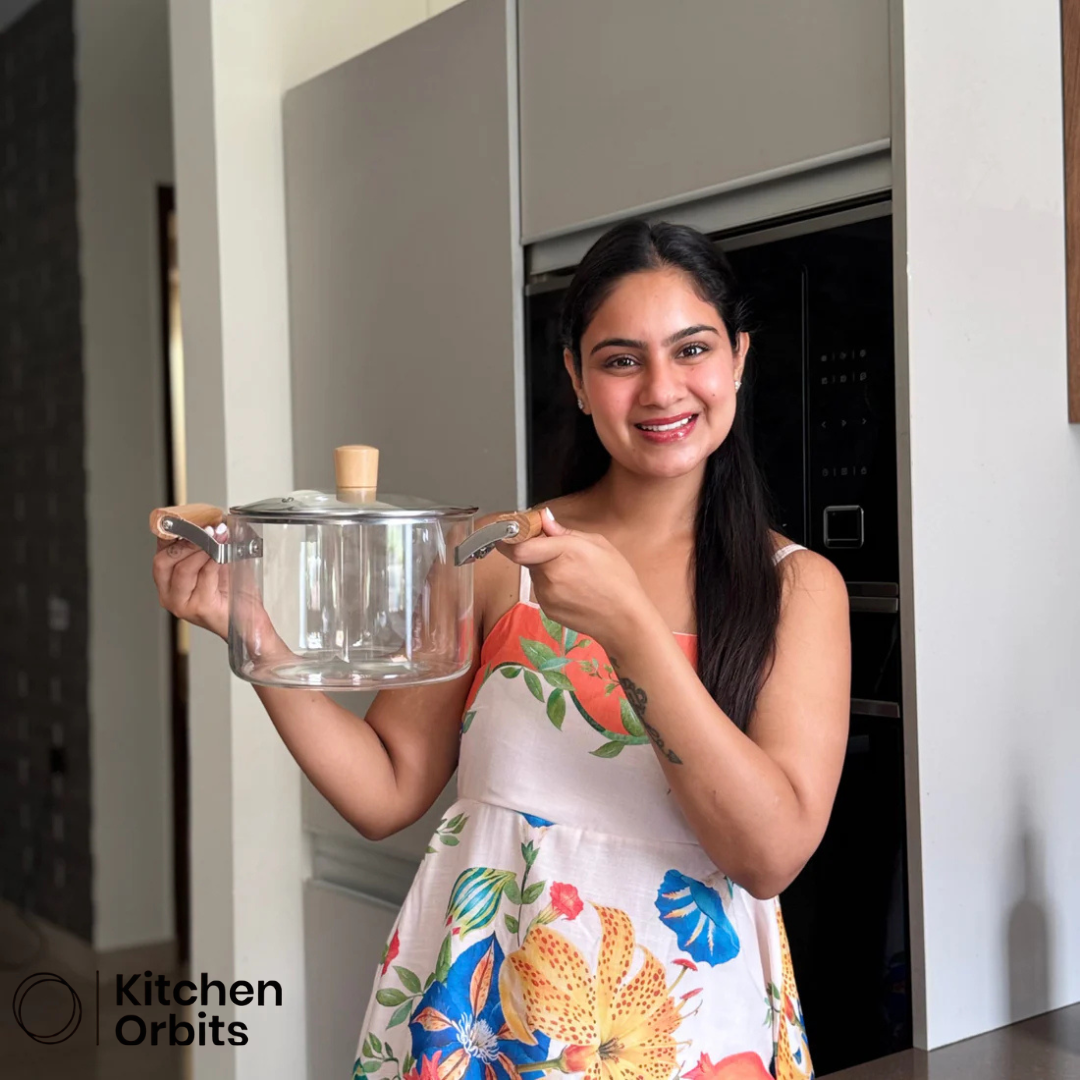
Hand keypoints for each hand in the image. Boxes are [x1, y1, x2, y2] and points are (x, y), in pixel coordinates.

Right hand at [152, 526, 230, 639]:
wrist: (250, 620)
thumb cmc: (234, 594)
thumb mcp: (219, 563)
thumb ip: (211, 544)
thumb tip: (217, 519)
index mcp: (168, 580)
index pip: (160, 550)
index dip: (172, 532)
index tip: (190, 518)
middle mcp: (169, 593)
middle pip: (163, 560)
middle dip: (186, 540)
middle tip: (206, 528)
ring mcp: (182, 603)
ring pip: (183, 569)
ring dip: (203, 548)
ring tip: (218, 536)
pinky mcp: (199, 607)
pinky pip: (204, 577)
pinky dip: (214, 561)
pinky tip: (223, 552)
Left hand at [496, 508, 648, 649]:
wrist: (624, 620)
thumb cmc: (618, 580)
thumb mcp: (598, 544)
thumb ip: (565, 532)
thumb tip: (544, 519)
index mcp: (564, 553)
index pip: (519, 547)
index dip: (512, 538)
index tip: (514, 532)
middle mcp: (550, 575)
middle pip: (526, 557)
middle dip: (535, 550)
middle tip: (556, 551)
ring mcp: (546, 595)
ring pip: (534, 573)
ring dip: (544, 568)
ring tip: (573, 574)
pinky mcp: (546, 609)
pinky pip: (541, 589)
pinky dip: (551, 585)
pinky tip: (573, 589)